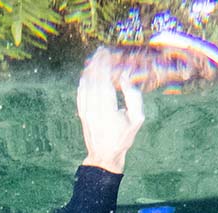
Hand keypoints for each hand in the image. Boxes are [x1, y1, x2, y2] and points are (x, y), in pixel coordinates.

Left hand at [77, 48, 143, 174]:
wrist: (104, 155)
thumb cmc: (123, 138)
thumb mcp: (137, 119)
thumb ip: (133, 97)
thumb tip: (124, 78)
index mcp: (108, 110)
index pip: (104, 81)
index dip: (105, 66)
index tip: (107, 54)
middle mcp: (94, 109)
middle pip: (93, 80)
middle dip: (97, 63)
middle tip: (101, 51)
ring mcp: (86, 111)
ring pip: (85, 85)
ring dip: (90, 70)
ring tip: (95, 58)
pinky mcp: (81, 113)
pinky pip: (80, 93)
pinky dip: (83, 81)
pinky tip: (86, 73)